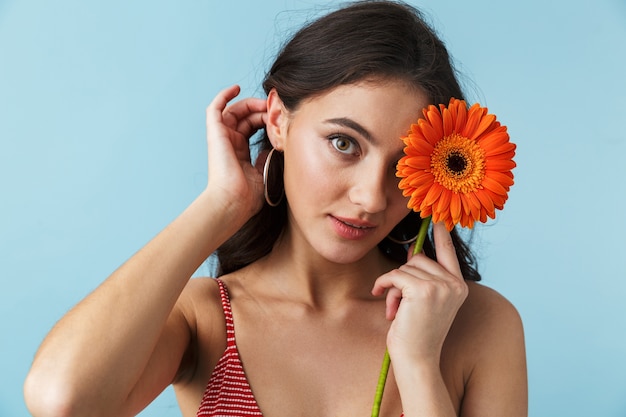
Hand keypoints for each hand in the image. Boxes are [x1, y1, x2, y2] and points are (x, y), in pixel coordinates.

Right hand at [205, 84, 267, 217]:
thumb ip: (266, 159)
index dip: (265, 119)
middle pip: (245, 117)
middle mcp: (230, 143)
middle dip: (262, 110)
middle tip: (277, 108)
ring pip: (234, 110)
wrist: (233, 202)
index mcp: (240, 153)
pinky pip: (215, 108)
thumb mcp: (263, 174)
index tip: (280, 117)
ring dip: (250, 104)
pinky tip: (236, 88)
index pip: (252, 128)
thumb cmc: (247, 197)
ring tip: (266, 102)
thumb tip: (272, 148)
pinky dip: (223, 96)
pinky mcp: (215, 133)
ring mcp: (222, 138)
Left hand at [372, 222, 467, 363]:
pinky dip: (384, 288)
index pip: (449, 252)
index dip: (442, 233)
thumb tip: (413, 251)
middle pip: (418, 259)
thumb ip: (423, 277)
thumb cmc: (416, 334)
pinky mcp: (423, 290)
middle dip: (402, 278)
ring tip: (396, 312)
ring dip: (393, 288)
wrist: (417, 361)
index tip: (438, 217)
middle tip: (399, 305)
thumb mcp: (424, 302)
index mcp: (459, 286)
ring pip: (404, 268)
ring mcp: (441, 286)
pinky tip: (387, 308)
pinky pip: (394, 276)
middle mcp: (454, 284)